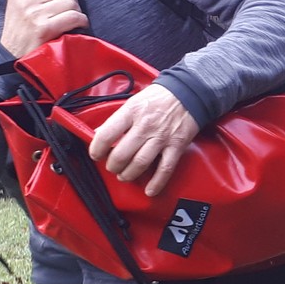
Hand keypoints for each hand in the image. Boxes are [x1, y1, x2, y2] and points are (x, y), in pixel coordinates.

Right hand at [1, 0, 85, 57]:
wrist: (11, 57)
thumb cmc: (20, 32)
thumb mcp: (19, 6)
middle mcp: (26, 0)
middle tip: (72, 8)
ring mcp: (35, 14)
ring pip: (70, 2)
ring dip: (77, 10)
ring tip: (74, 18)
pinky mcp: (44, 28)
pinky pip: (73, 17)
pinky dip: (81, 20)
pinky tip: (79, 24)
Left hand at [86, 83, 200, 198]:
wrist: (188, 92)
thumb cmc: (158, 98)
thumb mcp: (132, 102)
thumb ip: (116, 119)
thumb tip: (98, 133)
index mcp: (131, 112)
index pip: (106, 134)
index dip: (97, 149)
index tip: (96, 155)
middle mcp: (145, 126)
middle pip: (121, 154)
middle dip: (112, 165)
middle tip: (112, 166)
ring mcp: (161, 137)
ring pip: (140, 164)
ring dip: (128, 174)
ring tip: (124, 175)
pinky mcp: (176, 146)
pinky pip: (165, 169)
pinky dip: (156, 183)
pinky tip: (150, 190)